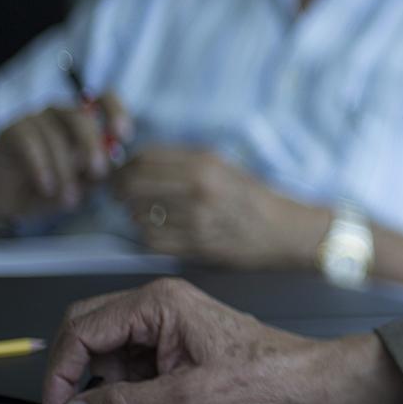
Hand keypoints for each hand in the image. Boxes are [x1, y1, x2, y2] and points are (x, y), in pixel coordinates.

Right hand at [0, 94, 133, 224]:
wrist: (4, 201)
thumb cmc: (49, 189)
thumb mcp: (82, 184)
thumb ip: (100, 172)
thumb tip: (118, 163)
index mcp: (81, 120)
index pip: (105, 99)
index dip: (116, 111)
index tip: (123, 136)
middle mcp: (58, 113)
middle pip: (81, 117)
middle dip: (93, 146)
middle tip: (98, 173)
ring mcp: (33, 119)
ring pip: (56, 135)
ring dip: (65, 170)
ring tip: (69, 199)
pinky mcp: (10, 130)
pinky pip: (30, 143)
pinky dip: (42, 167)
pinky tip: (46, 187)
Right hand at [40, 278, 402, 403]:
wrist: (308, 385)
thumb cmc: (263, 382)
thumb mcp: (185, 401)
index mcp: (159, 304)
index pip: (81, 329)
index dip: (60, 372)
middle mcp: (160, 305)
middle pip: (87, 329)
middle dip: (73, 372)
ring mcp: (168, 322)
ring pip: (106, 348)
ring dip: (101, 381)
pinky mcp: (176, 343)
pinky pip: (130, 360)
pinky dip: (124, 385)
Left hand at [111, 147, 325, 268]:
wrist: (284, 230)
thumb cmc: (253, 196)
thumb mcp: (223, 165)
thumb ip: (184, 162)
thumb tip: (139, 162)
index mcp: (205, 162)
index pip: (144, 158)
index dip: (125, 166)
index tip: (122, 173)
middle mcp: (198, 188)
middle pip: (133, 184)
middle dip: (119, 190)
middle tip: (118, 194)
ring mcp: (196, 218)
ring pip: (138, 214)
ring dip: (133, 214)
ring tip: (142, 213)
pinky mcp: (196, 245)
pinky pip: (152, 240)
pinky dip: (146, 236)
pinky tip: (156, 231)